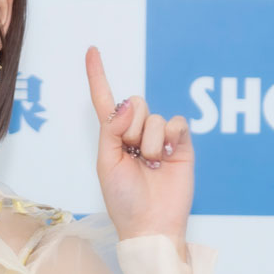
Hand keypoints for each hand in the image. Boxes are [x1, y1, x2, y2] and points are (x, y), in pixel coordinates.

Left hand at [84, 45, 191, 244]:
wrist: (150, 224)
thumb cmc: (123, 199)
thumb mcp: (106, 162)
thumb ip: (111, 129)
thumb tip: (130, 104)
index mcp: (113, 136)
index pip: (105, 100)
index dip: (98, 75)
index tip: (92, 50)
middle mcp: (137, 133)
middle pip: (136, 103)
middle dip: (132, 127)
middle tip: (134, 154)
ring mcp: (160, 138)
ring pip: (156, 117)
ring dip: (150, 142)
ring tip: (151, 164)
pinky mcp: (181, 144)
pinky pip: (176, 123)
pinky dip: (170, 139)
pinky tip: (167, 157)